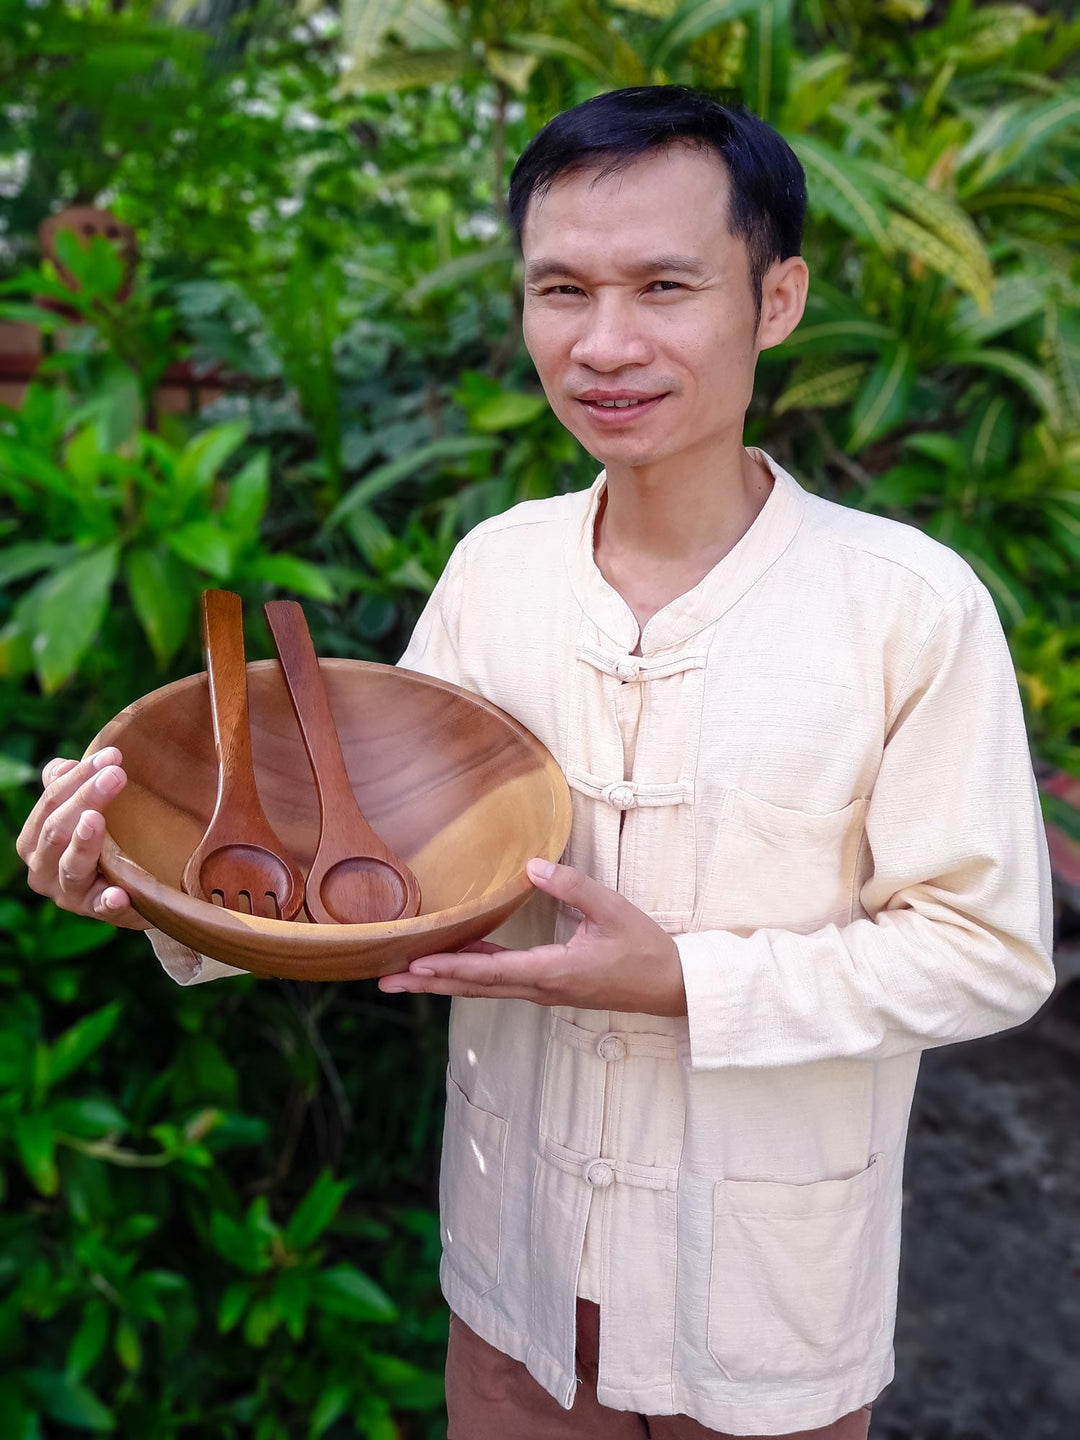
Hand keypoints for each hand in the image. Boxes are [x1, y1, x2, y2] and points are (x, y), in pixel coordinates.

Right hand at [16, 749, 148, 929]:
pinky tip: (119, 894)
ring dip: (84, 842)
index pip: (49, 801)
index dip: (78, 776)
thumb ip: (69, 785)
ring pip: (70, 866)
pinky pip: (101, 908)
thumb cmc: (103, 840)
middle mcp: (43, 869)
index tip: (111, 756)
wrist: (134, 886)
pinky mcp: (98, 911)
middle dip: (85, 798)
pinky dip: (108, 901)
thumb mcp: (84, 810)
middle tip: (116, 775)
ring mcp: (69, 894)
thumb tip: (63, 766)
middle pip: (56, 830)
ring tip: (96, 820)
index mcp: (35, 840)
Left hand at [379, 859, 685, 1015]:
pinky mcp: (549, 985)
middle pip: (474, 986)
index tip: (416, 965)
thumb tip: (531, 866)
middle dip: (428, 984)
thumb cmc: (645, 949)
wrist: (671, 986)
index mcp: (553, 971)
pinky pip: (500, 981)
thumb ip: (572, 887)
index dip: (452, 967)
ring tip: (403, 977)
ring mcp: (543, 989)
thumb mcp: (613, 911)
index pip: (491, 970)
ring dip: (442, 982)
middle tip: (384, 980)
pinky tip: (452, 961)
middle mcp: (541, 987)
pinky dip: (470, 973)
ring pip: (483, 987)